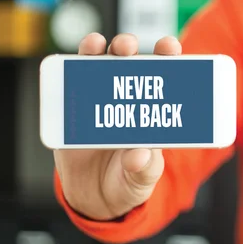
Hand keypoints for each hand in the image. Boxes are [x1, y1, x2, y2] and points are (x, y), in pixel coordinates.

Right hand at [53, 33, 181, 220]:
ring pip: (100, 67)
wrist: (96, 197)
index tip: (169, 46)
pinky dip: (73, 68)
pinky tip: (76, 60)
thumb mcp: (141, 180)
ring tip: (98, 45)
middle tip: (127, 46)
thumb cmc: (128, 182)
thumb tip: (139, 155)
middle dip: (130, 48)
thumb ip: (144, 169)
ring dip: (100, 51)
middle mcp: (127, 101)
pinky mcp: (75, 111)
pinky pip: (73, 85)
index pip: (163, 79)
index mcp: (153, 113)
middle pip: (130, 66)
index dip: (167, 59)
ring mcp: (100, 102)